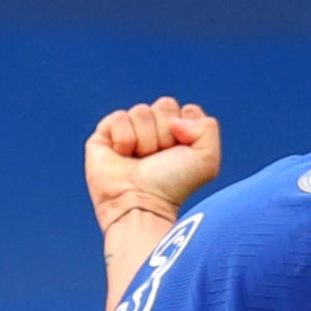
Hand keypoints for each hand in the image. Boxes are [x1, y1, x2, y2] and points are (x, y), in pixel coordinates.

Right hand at [86, 97, 220, 227]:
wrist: (141, 204)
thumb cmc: (172, 187)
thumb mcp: (207, 160)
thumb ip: (208, 127)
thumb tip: (174, 121)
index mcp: (179, 135)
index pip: (186, 110)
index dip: (187, 129)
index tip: (180, 153)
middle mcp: (153, 132)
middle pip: (164, 105)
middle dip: (165, 133)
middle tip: (158, 158)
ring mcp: (128, 133)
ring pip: (141, 111)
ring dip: (145, 140)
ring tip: (140, 161)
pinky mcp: (103, 137)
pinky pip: (118, 117)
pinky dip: (124, 138)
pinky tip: (122, 155)